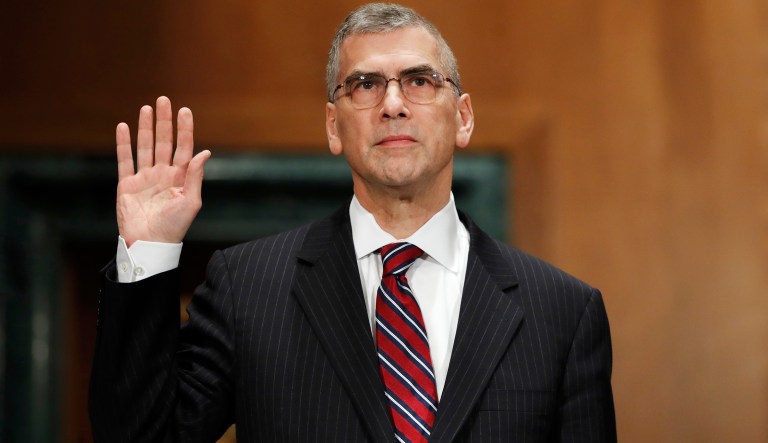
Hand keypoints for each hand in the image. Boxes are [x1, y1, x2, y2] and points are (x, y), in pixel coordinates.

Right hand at [116, 96, 210, 246]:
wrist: (150, 244)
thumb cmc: (174, 227)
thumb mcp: (191, 202)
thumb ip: (195, 176)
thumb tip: (204, 152)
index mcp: (181, 178)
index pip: (184, 148)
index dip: (184, 130)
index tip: (185, 111)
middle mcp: (163, 174)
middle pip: (163, 142)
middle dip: (164, 122)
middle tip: (164, 100)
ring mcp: (145, 178)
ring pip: (145, 147)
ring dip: (145, 128)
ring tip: (147, 108)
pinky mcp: (127, 184)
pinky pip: (125, 160)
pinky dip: (123, 144)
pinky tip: (124, 128)